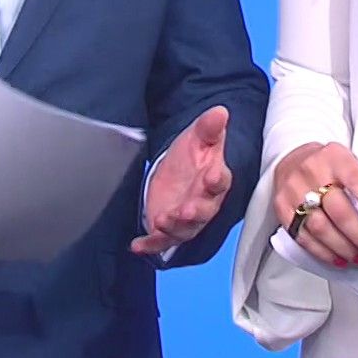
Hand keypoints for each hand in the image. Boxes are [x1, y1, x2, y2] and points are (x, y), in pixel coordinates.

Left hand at [132, 106, 233, 256]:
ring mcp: (185, 218)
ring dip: (172, 228)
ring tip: (161, 221)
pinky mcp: (167, 228)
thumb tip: (220, 111)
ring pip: (183, 229)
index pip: (220, 181)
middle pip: (203, 212)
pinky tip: (136, 245)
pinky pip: (160, 240)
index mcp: (215, 178)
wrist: (178, 169)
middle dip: (194, 213)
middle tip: (185, 211)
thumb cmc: (194, 154)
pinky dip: (149, 245)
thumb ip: (209, 127)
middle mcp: (204, 203)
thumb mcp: (200, 136)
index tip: (210, 176)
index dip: (216, 180)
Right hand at [271, 141, 357, 269]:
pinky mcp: (282, 208)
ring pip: (321, 227)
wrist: (292, 158)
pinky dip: (324, 252)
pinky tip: (339, 259)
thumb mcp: (347, 161)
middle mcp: (312, 171)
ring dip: (344, 248)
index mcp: (334, 156)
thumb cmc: (328, 165)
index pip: (356, 180)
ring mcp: (294, 190)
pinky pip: (304, 237)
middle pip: (338, 210)